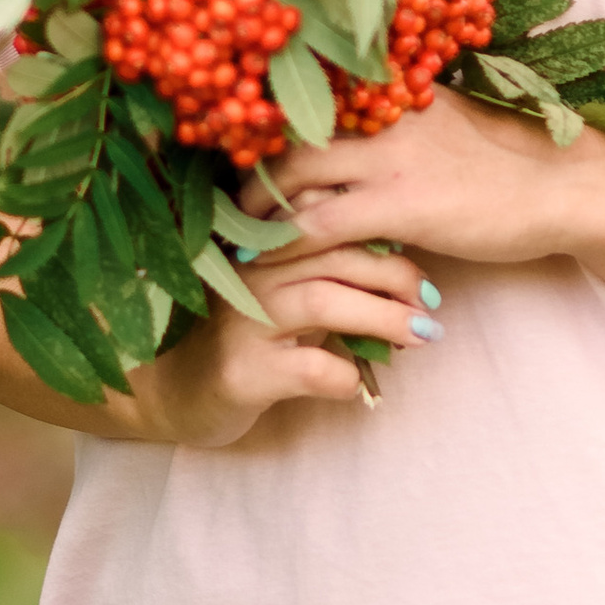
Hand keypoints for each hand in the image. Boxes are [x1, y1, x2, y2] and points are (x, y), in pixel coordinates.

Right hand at [138, 235, 441, 448]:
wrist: (173, 392)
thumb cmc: (242, 338)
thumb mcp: (281, 294)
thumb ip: (324, 270)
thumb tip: (401, 264)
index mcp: (264, 246)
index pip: (327, 213)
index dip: (380, 226)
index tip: (421, 245)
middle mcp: (252, 273)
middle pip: (334, 254)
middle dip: (394, 274)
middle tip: (431, 301)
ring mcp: (244, 320)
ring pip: (323, 301)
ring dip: (382, 317)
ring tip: (421, 335)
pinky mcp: (243, 371)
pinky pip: (308, 367)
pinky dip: (344, 374)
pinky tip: (356, 384)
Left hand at [242, 82, 604, 272]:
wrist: (563, 184)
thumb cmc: (507, 157)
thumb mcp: (440, 118)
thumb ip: (391, 118)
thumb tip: (342, 132)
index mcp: (389, 84)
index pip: (304, 91)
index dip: (259, 119)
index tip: (224, 141)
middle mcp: (380, 109)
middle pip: (284, 129)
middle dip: (243, 165)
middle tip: (222, 196)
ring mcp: (388, 156)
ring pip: (290, 175)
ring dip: (251, 207)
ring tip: (231, 232)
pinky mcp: (400, 204)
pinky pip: (318, 225)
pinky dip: (280, 245)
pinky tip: (258, 263)